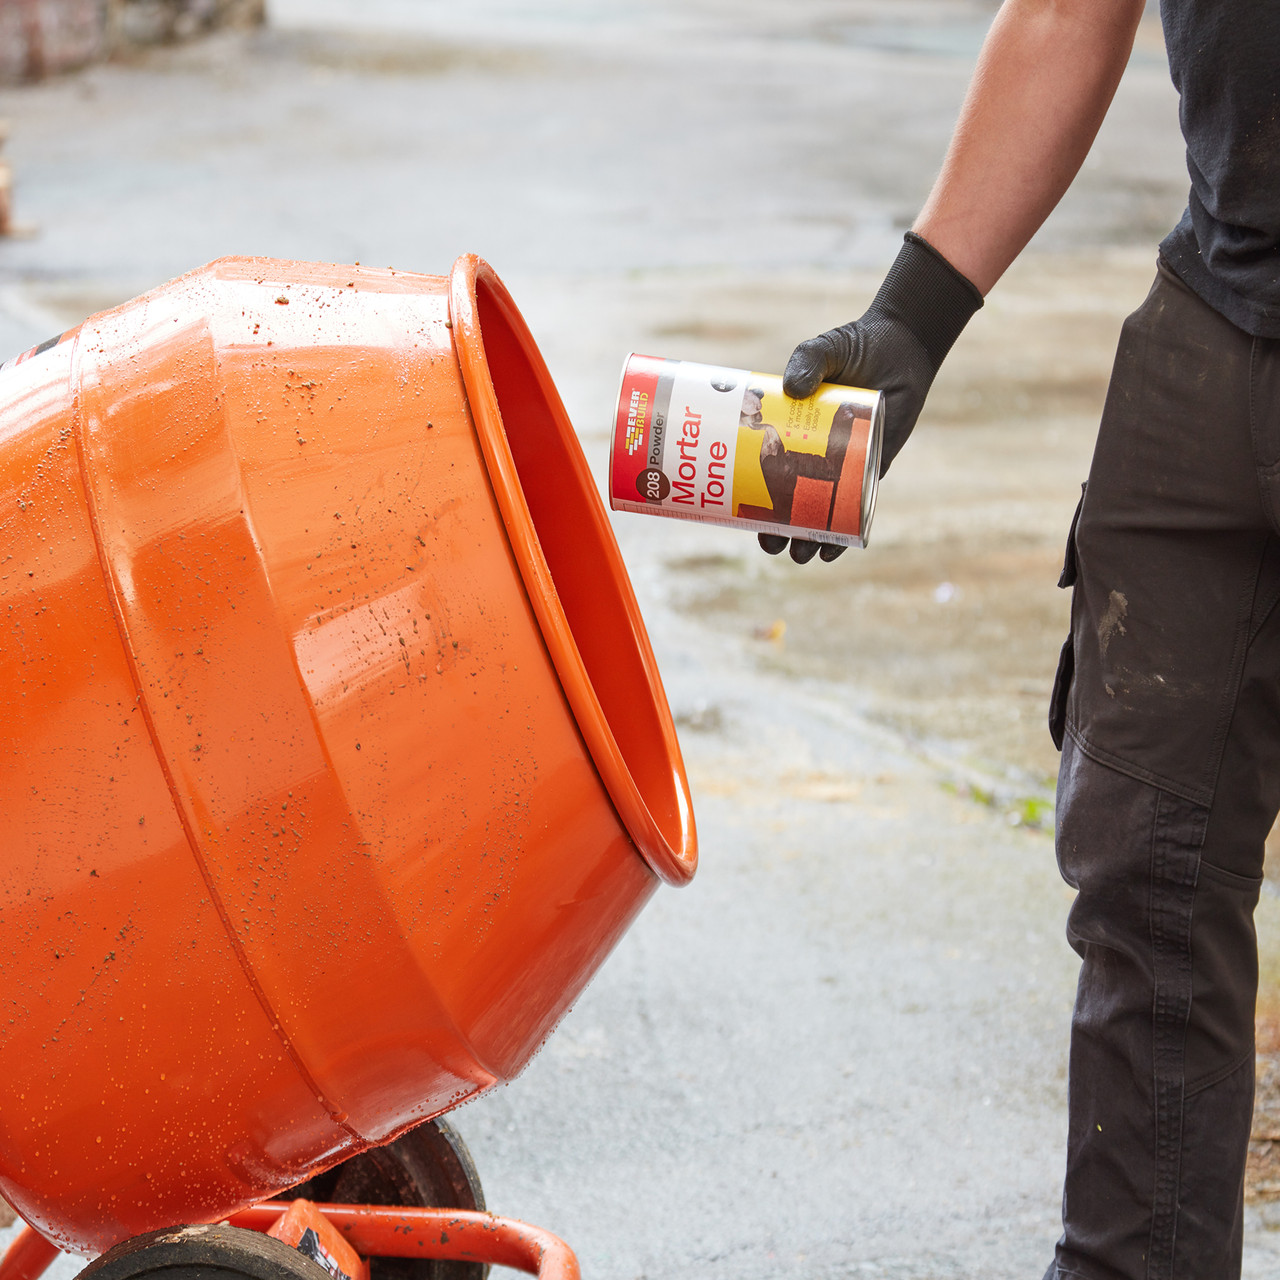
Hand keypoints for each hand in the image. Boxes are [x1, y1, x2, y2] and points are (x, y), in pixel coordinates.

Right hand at [759, 232, 981, 561]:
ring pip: (824, 510)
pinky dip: (850, 527)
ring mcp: (844, 461)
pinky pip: (860, 502)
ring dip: (813, 538)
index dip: (752, 499)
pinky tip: (838, 548)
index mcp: (790, 432)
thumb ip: (807, 361)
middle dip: (781, 529)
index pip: (765, 472)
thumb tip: (792, 388)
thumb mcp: (823, 349)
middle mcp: (814, 452)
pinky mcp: (874, 463)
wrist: (901, 343)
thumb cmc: (855, 346)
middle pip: (791, 501)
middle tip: (772, 545)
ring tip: (801, 556)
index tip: (742, 519)